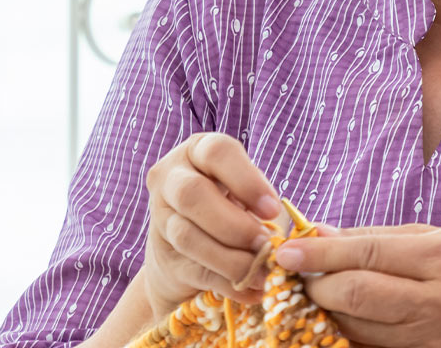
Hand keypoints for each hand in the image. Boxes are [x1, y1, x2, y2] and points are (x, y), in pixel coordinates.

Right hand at [141, 132, 283, 319]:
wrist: (188, 247)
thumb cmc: (228, 207)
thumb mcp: (242, 192)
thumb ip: (259, 204)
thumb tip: (280, 238)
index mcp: (196, 151)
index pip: (216, 153)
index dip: (246, 180)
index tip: (272, 209)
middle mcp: (170, 178)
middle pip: (192, 194)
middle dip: (234, 224)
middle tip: (265, 244)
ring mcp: (160, 218)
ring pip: (187, 236)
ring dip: (230, 258)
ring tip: (262, 272)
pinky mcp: (163, 257)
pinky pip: (193, 270)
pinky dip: (227, 283)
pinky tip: (251, 290)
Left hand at [274, 224, 440, 347]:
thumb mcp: (439, 239)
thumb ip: (379, 238)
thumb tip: (321, 233)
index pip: (366, 254)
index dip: (319, 252)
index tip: (286, 250)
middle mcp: (439, 301)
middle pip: (356, 295)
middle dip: (315, 284)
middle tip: (293, 273)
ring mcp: (432, 339)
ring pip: (357, 327)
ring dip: (324, 310)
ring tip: (310, 291)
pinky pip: (371, 347)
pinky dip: (346, 333)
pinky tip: (334, 318)